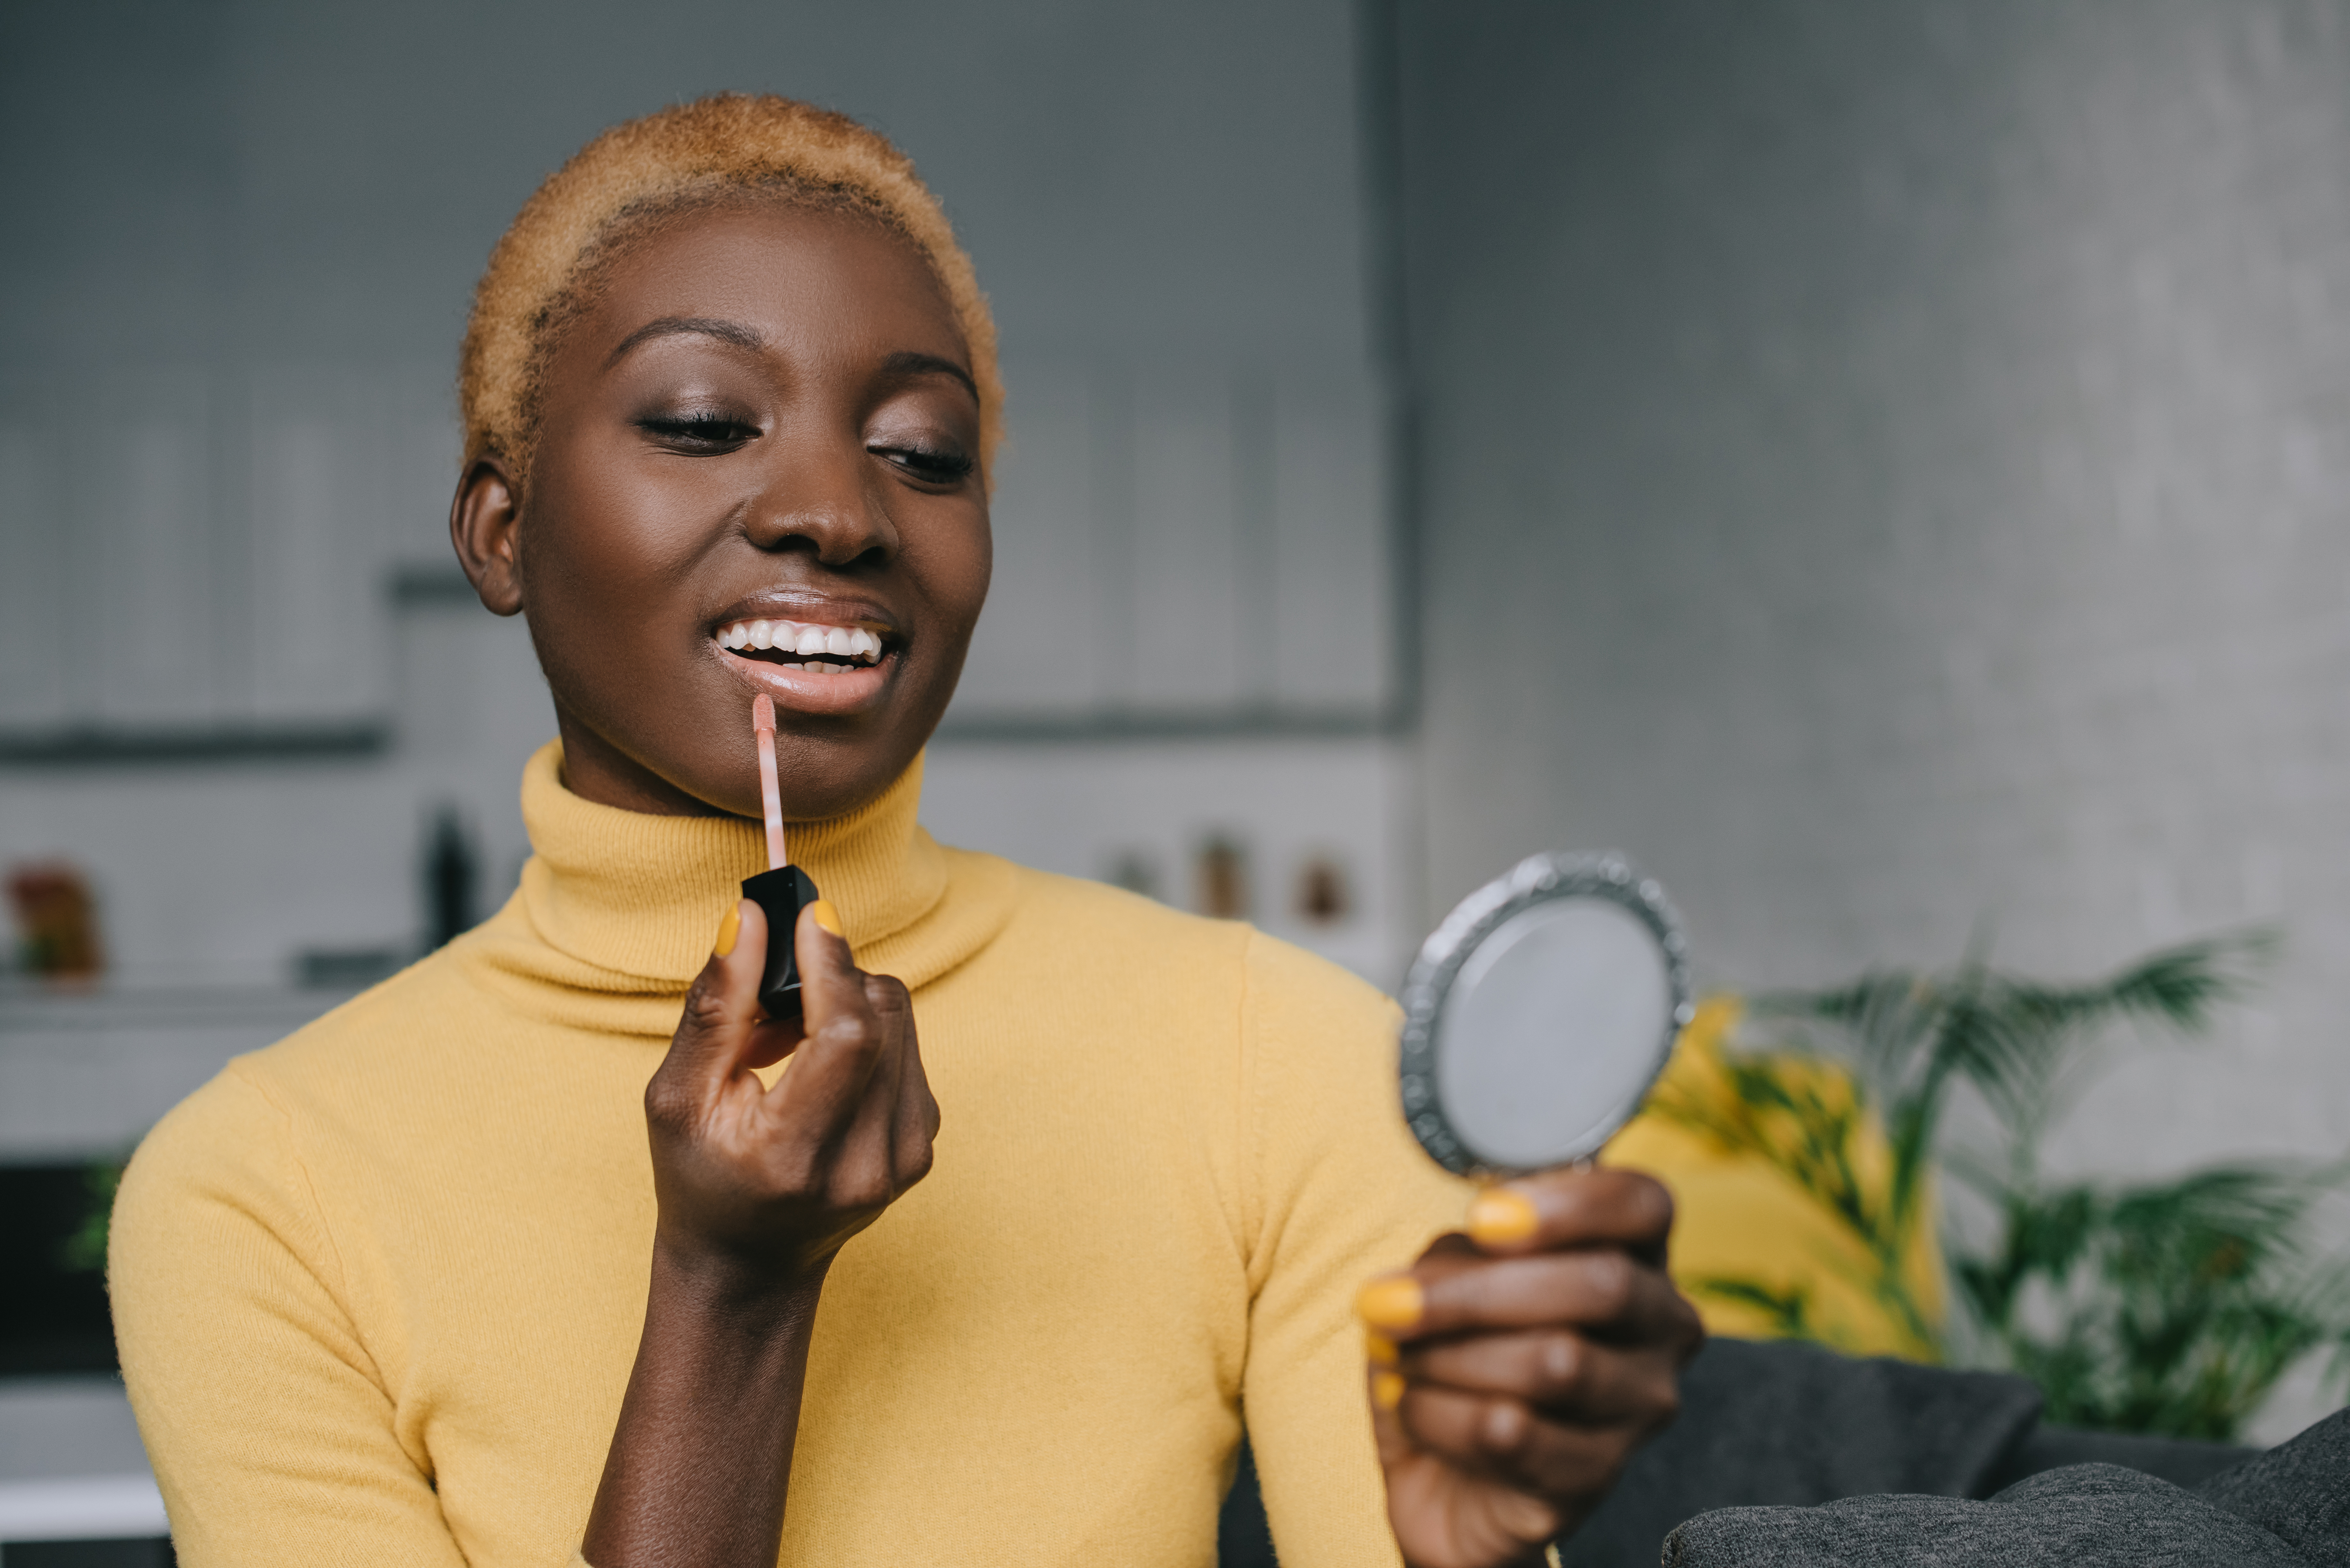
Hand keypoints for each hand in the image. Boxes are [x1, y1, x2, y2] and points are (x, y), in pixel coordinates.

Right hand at [586, 900, 934, 1566]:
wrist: (751, 1265)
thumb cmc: (700, 1178)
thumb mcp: (677, 1099)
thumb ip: (715, 1008)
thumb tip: (752, 918)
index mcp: (798, 1158)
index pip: (848, 1035)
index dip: (831, 963)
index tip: (805, 914)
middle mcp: (868, 1163)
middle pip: (881, 1017)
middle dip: (830, 977)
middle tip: (773, 992)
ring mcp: (906, 1157)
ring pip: (900, 1021)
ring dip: (846, 1003)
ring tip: (787, 1038)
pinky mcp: (925, 1144)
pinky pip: (907, 1046)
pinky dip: (866, 1033)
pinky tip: (818, 1064)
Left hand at [1359, 1167, 1703, 1567]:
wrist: (1446, 1479)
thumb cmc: (1458, 1357)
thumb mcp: (1449, 1283)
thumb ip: (1455, 1259)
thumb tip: (1426, 1280)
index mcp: (1634, 1254)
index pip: (1642, 1204)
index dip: (1571, 1205)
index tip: (1482, 1219)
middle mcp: (1663, 1326)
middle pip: (1600, 1286)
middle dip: (1475, 1293)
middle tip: (1386, 1301)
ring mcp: (1643, 1405)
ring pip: (1557, 1363)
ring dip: (1447, 1357)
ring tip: (1399, 1359)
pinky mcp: (1601, 1476)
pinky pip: (1513, 1434)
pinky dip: (1438, 1415)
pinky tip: (1413, 1406)